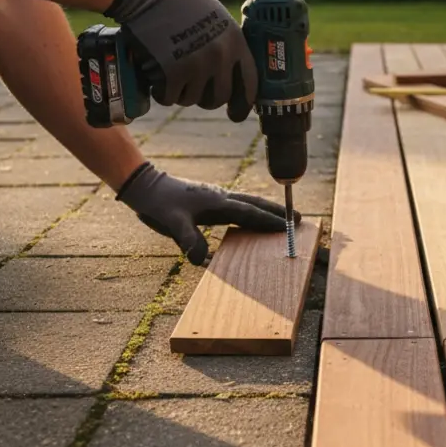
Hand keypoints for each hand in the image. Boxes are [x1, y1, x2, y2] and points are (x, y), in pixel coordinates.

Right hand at [105, 0, 257, 121]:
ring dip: (179, 91)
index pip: (248, 83)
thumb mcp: (216, 18)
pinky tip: (156, 74)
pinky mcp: (172, 73)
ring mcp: (197, 65)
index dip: (243, 104)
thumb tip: (232, 76)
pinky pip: (169, 97)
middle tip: (190, 86)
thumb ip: (227, 46)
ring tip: (170, 69)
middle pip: (218, 97)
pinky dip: (161, 91)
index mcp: (235, 41)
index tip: (235, 114)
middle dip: (204, 97)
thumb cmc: (179, 2)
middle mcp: (220, 56)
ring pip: (191, 99)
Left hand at [115, 162, 298, 264]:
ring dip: (267, 209)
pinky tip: (252, 218)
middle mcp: (221, 198)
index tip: (288, 226)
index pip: (249, 212)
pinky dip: (252, 211)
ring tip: (284, 217)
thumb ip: (188, 239)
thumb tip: (201, 260)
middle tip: (299, 218)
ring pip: (249, 203)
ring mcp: (216, 198)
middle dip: (277, 211)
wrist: (146, 187)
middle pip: (256, 203)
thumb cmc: (159, 204)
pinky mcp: (210, 200)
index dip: (269, 220)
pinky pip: (238, 206)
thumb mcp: (171, 223)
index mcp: (217, 202)